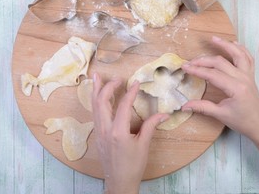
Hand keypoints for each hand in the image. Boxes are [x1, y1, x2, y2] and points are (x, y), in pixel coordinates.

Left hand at [92, 73, 168, 193]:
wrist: (119, 182)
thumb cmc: (133, 166)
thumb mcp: (144, 145)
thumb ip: (151, 126)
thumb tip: (164, 114)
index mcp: (118, 132)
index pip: (123, 105)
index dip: (130, 92)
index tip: (136, 83)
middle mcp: (105, 129)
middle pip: (101, 101)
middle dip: (107, 86)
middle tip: (117, 78)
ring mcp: (99, 132)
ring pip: (94, 106)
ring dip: (96, 91)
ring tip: (96, 77)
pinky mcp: (97, 135)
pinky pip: (95, 113)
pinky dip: (96, 101)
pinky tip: (98, 96)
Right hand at [181, 36, 258, 138]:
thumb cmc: (241, 121)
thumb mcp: (220, 115)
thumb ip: (202, 107)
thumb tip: (184, 106)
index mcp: (236, 88)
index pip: (212, 74)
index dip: (197, 70)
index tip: (185, 67)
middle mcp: (243, 78)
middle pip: (221, 62)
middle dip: (203, 60)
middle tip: (190, 62)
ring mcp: (248, 75)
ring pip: (238, 54)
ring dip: (225, 45)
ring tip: (213, 39)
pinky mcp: (250, 75)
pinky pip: (248, 58)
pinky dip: (241, 49)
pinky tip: (234, 43)